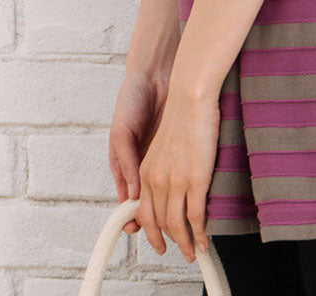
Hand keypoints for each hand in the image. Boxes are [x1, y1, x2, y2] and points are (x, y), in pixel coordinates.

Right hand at [109, 68, 171, 234]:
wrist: (154, 73)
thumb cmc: (131, 100)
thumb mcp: (122, 132)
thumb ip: (126, 163)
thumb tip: (134, 195)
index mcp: (126, 164)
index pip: (129, 199)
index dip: (134, 217)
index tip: (137, 231)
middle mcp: (144, 164)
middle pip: (149, 201)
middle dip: (155, 223)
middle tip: (165, 241)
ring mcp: (161, 156)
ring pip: (165, 192)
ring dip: (170, 210)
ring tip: (181, 228)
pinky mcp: (177, 146)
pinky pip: (181, 172)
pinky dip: (186, 187)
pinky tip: (193, 197)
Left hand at [136, 83, 220, 263]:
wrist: (190, 96)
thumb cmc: (182, 112)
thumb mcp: (165, 143)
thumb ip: (164, 164)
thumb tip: (175, 178)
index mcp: (146, 170)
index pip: (143, 210)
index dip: (149, 230)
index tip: (158, 240)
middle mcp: (155, 180)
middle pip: (157, 223)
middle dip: (166, 241)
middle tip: (178, 250)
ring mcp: (174, 181)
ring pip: (175, 226)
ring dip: (184, 244)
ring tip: (192, 252)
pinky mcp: (194, 180)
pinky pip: (195, 218)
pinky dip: (199, 235)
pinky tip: (204, 241)